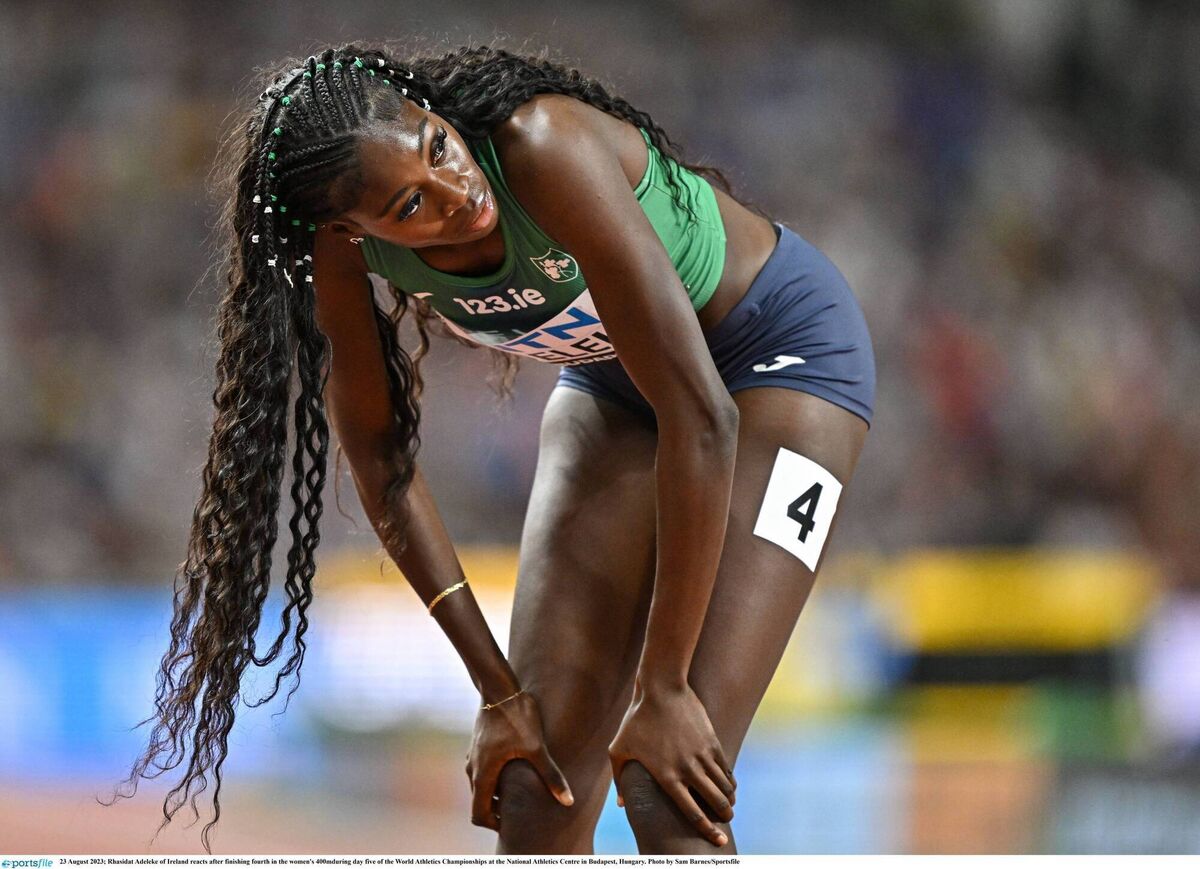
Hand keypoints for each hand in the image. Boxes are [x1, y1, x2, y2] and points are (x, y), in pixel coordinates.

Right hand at [465, 689, 573, 829]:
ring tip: (520, 793)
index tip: (512, 824)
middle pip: (479, 803)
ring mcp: (473, 756)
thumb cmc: (517, 717)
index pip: (478, 815)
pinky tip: (515, 770)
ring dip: (496, 794)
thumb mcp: (536, 748)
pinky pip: (482, 771)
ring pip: (480, 786)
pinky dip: (494, 779)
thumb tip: (568, 801)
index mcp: (483, 775)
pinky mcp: (478, 745)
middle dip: (497, 812)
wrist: (499, 687)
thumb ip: (551, 775)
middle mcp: (472, 768)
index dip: (494, 825)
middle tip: (520, 814)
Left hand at [608, 681, 736, 846]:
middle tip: (725, 821)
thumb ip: (620, 779)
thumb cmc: (636, 719)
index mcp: (666, 777)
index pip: (692, 813)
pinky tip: (729, 785)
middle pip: (715, 802)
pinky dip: (730, 780)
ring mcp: (702, 755)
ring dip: (729, 798)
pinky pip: (725, 768)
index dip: (707, 830)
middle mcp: (688, 770)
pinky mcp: (712, 742)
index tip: (717, 840)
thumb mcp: (619, 749)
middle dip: (724, 816)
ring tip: (728, 805)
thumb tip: (622, 804)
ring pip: (724, 786)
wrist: (661, 689)